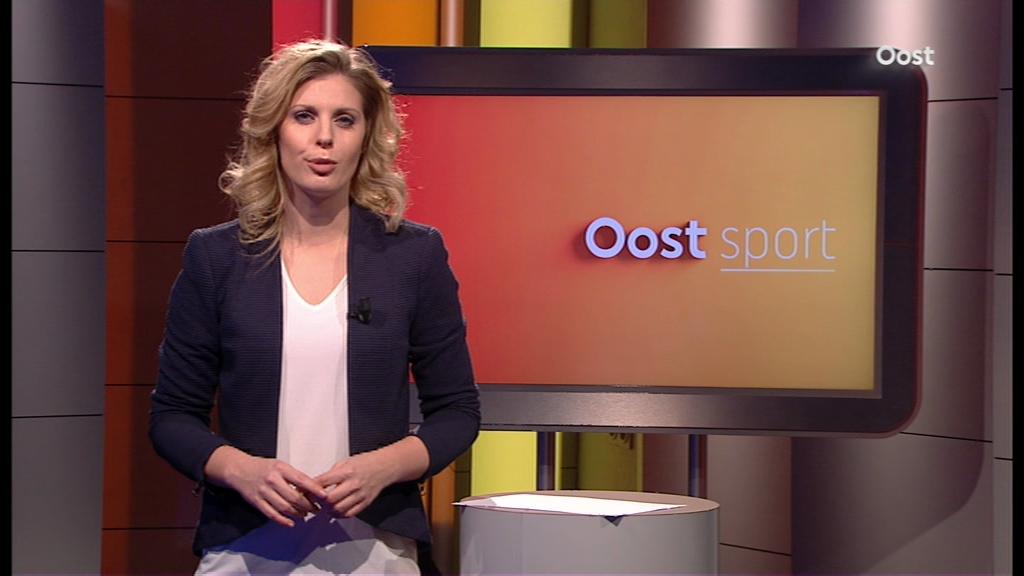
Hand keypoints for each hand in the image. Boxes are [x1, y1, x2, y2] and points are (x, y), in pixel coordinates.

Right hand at [205, 446, 326, 527]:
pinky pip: (272, 514)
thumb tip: (312, 488)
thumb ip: (294, 476)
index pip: (301, 480)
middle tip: (316, 509)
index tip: (324, 495)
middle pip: (294, 497)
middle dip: (308, 506)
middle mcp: (273, 480)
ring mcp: (264, 492)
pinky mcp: (257, 502)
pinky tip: (291, 523)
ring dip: (297, 514)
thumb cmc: (263, 467)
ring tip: (305, 515)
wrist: (239, 469)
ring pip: (284, 507)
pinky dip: (282, 520)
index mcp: (281, 469)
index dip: (314, 489)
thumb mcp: (280, 465)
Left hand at [314, 450, 393, 518]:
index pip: (323, 482)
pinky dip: (339, 514)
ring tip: (324, 506)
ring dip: (327, 510)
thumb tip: (315, 484)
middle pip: (329, 499)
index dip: (310, 488)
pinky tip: (335, 510)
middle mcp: (353, 484)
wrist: (385, 467)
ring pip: (338, 509)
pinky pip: (349, 514)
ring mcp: (360, 495)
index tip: (304, 490)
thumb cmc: (365, 463)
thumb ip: (331, 474)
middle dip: (318, 501)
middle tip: (313, 500)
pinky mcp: (365, 503)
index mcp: (346, 471)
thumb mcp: (345, 462)